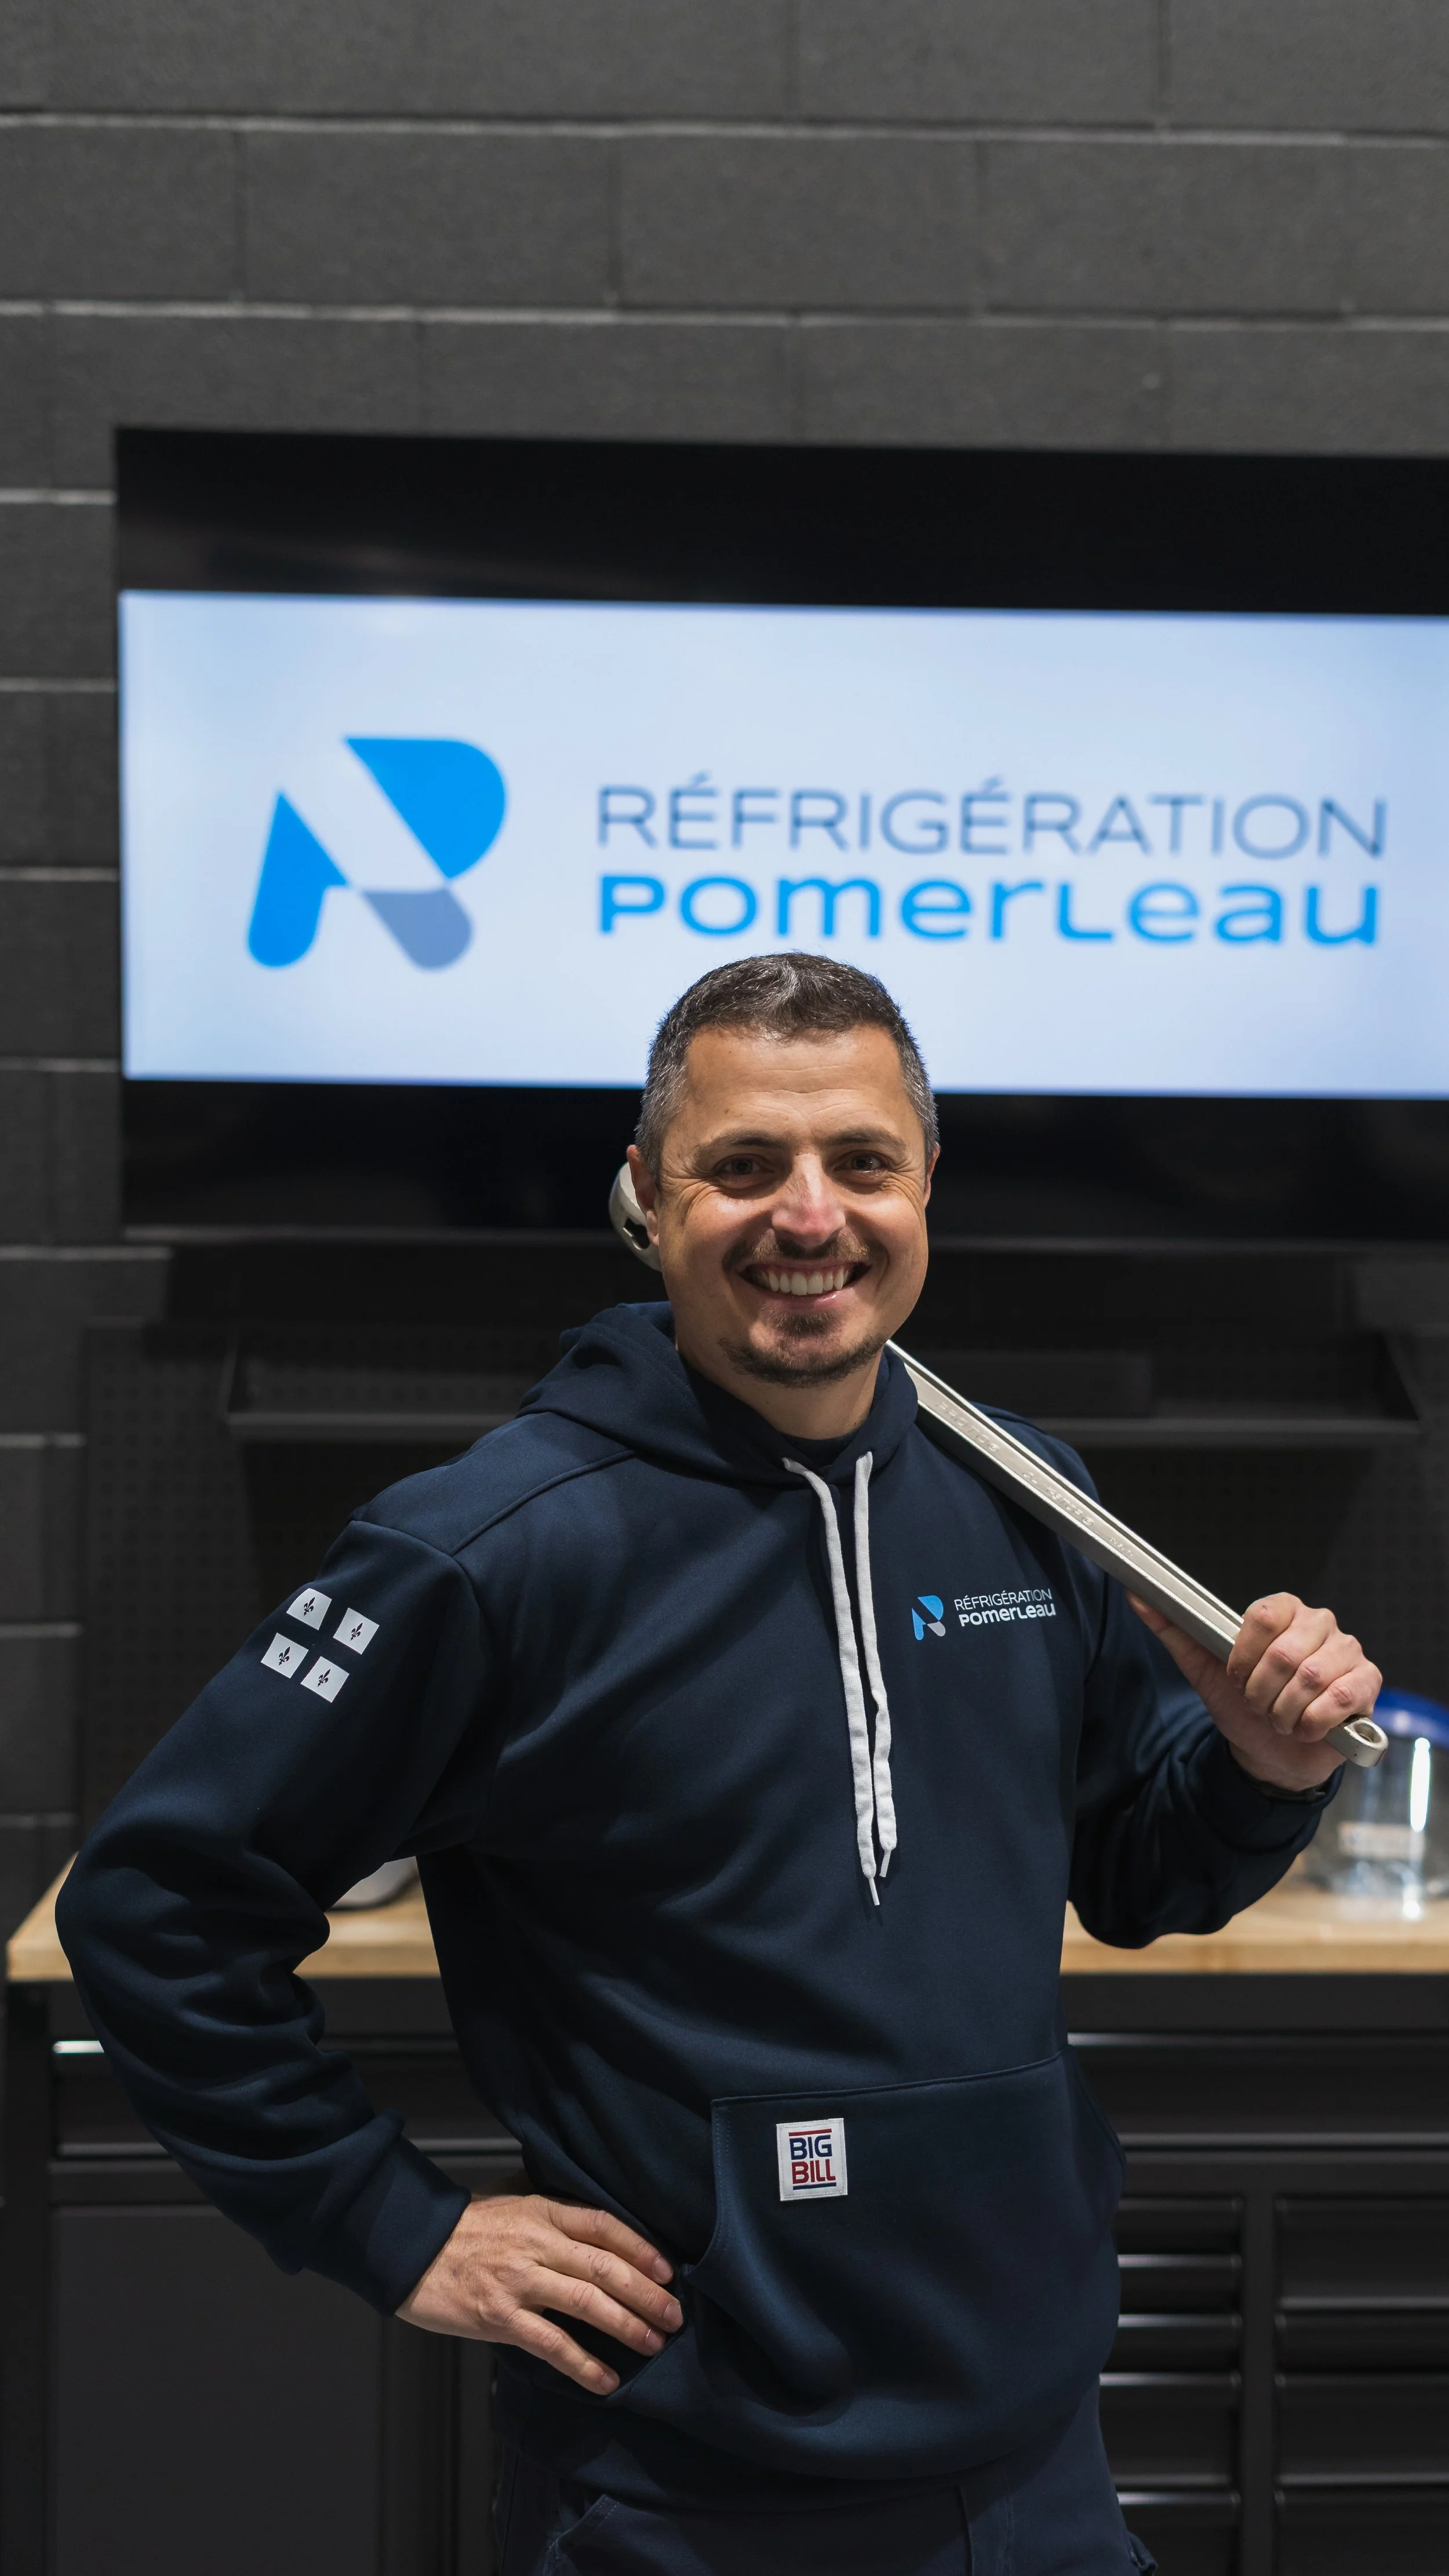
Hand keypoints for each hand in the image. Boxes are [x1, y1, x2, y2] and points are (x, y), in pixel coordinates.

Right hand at [397, 2192, 681, 2393]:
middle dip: (647, 2294)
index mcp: (542, 2212)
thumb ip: (553, 2219)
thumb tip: (599, 2239)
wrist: (411, 2248)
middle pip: (605, 2267)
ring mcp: (519, 2281)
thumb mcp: (514, 2207)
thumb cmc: (466, 2230)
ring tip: (653, 2344)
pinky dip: (583, 2364)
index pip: (604, 2224)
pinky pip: (552, 2343)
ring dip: (627, 2326)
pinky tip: (605, 2380)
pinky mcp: (500, 2318)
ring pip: (586, 2303)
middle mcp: (537, 2243)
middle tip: (674, 2316)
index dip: (641, 2247)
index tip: (668, 2270)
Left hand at [1130, 1590, 1380, 1793]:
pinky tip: (1307, 1727)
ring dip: (1284, 1711)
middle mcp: (1319, 1624)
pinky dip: (1314, 1721)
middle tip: (1258, 1705)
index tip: (1235, 1676)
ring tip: (1280, 1718)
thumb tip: (1137, 1596)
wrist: (1269, 1753)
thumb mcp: (1203, 1669)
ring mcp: (1348, 1652)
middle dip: (1260, 1692)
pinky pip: (1341, 1697)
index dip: (1243, 1655)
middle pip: (1284, 1653)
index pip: (1263, 1615)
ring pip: (1310, 1677)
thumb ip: (1174, 1630)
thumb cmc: (1240, 1704)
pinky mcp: (1367, 1683)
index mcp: (1283, 1611)